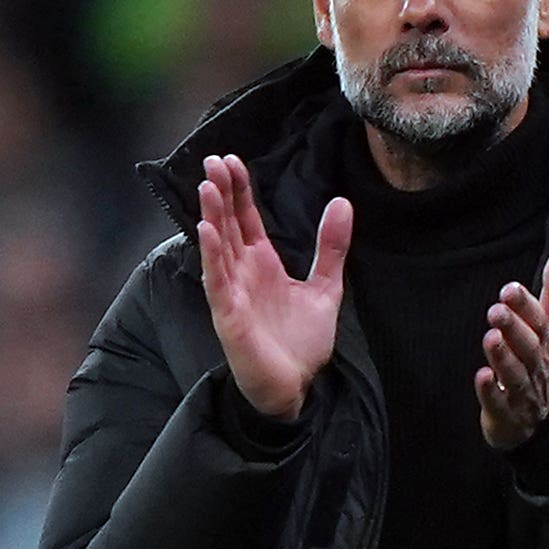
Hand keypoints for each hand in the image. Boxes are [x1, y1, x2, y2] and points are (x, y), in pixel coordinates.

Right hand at [197, 154, 352, 420]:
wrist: (297, 388)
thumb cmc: (301, 343)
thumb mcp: (326, 287)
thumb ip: (330, 247)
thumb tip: (342, 202)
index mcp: (262, 263)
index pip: (245, 218)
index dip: (238, 190)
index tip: (232, 160)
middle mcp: (243, 273)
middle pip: (227, 225)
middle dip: (220, 193)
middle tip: (213, 160)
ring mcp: (233, 294)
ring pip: (218, 248)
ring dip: (211, 217)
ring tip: (206, 186)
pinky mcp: (229, 317)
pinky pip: (217, 282)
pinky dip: (211, 256)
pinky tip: (207, 231)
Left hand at [476, 249, 548, 450]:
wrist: (539, 423)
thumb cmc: (539, 367)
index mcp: (548, 345)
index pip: (541, 323)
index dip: (527, 306)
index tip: (510, 289)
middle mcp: (538, 368)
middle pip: (529, 347)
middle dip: (515, 328)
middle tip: (496, 309)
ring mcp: (524, 393)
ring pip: (515, 374)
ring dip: (503, 356)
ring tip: (490, 337)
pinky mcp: (507, 414)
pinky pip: (499, 403)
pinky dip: (490, 391)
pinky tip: (481, 376)